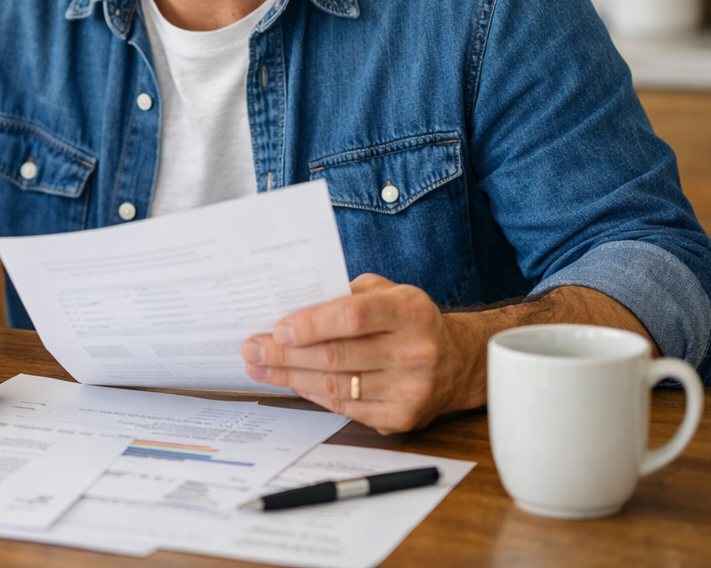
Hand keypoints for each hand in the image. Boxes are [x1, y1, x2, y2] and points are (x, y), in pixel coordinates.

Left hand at [240, 274, 478, 433]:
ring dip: (290, 377)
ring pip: (335, 386)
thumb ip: (346, 294)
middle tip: (252, 349)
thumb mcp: (387, 292)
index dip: (311, 324)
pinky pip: (345, 407)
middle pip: (336, 356)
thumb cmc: (409, 320)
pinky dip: (312, 395)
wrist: (458, 362)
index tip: (277, 329)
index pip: (352, 317)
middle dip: (285, 354)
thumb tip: (292, 306)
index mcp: (410, 310)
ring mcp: (410, 389)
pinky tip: (291, 383)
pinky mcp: (401, 418)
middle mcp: (414, 351)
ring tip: (260, 367)